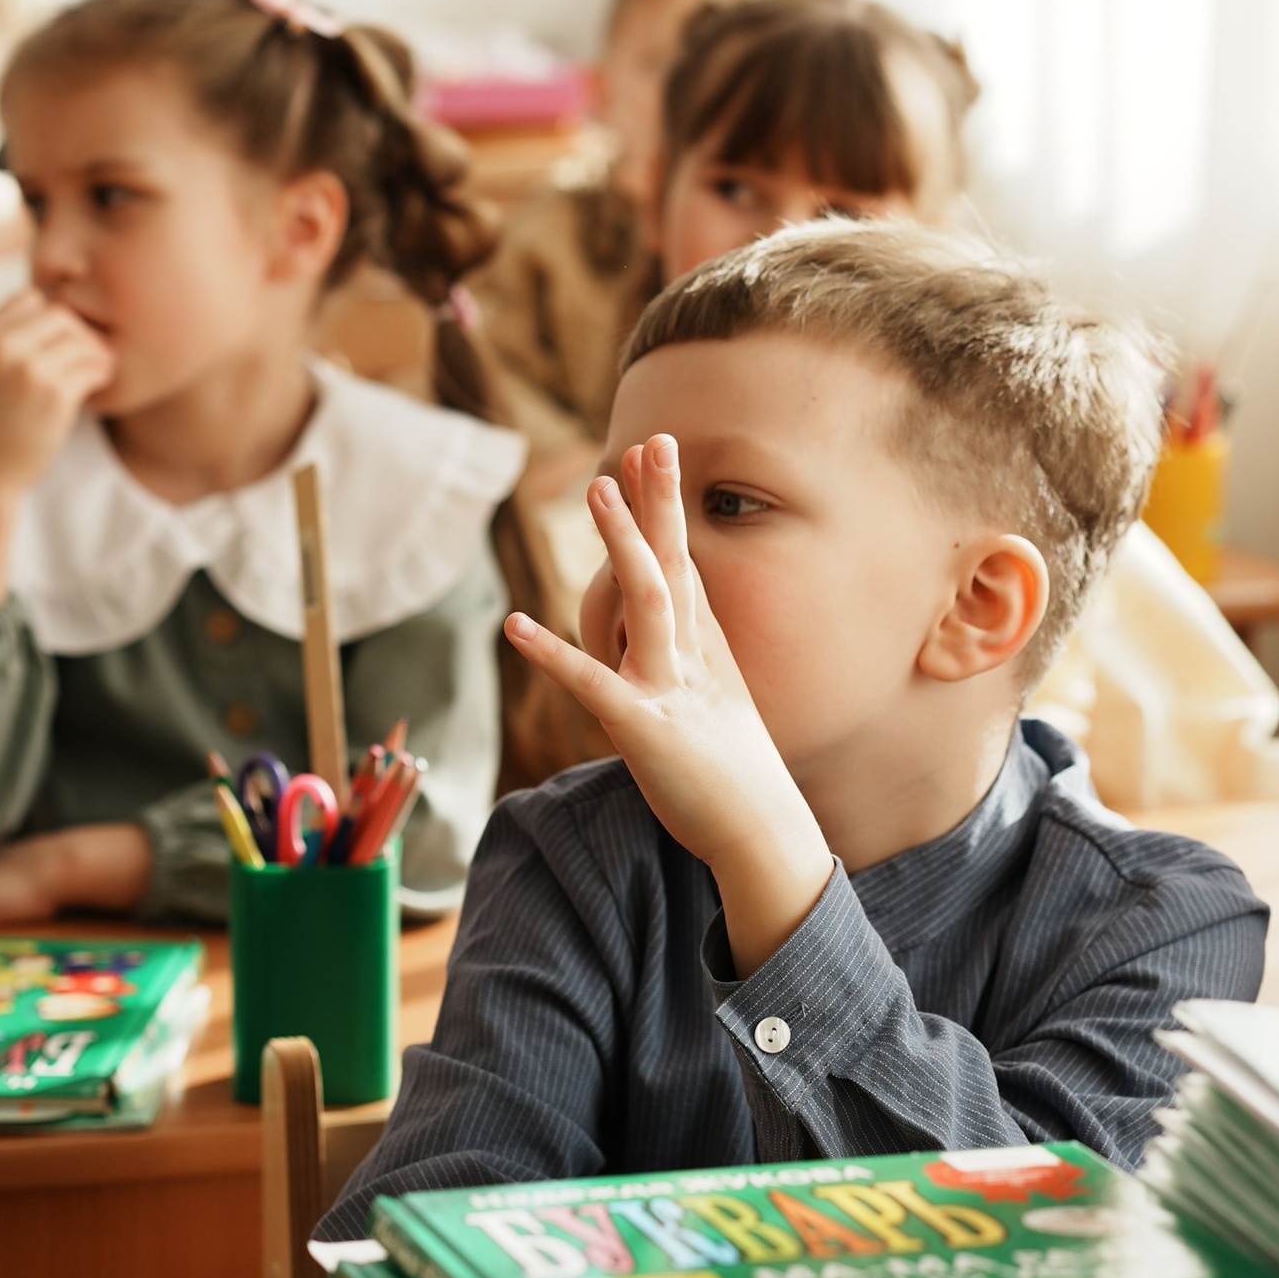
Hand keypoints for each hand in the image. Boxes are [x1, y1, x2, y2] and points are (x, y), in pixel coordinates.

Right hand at [0, 290, 117, 497]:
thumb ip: (10, 340)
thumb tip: (62, 310)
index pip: (30, 299)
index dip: (50, 318)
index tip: (58, 343)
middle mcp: (1, 350)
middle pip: (61, 315)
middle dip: (79, 335)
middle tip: (87, 358)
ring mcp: (28, 371)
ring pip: (82, 339)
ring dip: (95, 354)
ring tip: (94, 372)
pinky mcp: (55, 395)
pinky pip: (94, 368)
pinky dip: (101, 375)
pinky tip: (95, 388)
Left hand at [504, 434, 832, 972]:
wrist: (763, 833)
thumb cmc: (734, 771)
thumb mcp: (718, 697)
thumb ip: (694, 652)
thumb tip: (677, 616)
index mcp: (705, 650)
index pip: (684, 562)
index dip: (666, 507)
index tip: (651, 452)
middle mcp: (691, 658)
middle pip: (674, 564)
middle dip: (658, 503)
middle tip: (643, 444)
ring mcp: (671, 690)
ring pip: (648, 602)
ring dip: (622, 544)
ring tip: (596, 490)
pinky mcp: (645, 731)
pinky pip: (594, 685)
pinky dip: (553, 655)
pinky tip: (515, 626)